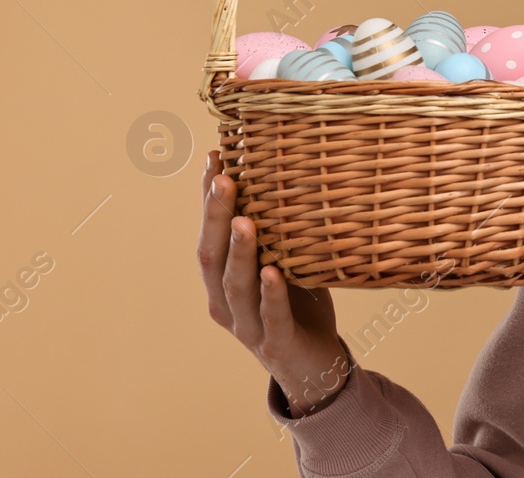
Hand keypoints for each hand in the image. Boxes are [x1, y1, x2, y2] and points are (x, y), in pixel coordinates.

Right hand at [198, 149, 348, 416]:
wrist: (316, 365)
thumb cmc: (300, 306)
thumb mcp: (287, 263)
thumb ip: (280, 232)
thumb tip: (294, 173)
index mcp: (222, 281)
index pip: (209, 233)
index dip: (207, 198)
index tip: (215, 157)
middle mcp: (225, 303)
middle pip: (212, 256)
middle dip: (217, 216)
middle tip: (224, 177)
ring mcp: (247, 326)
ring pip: (236, 285)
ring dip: (240, 251)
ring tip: (245, 219)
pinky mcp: (275, 343)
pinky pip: (271, 315)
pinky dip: (271, 293)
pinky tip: (273, 272)